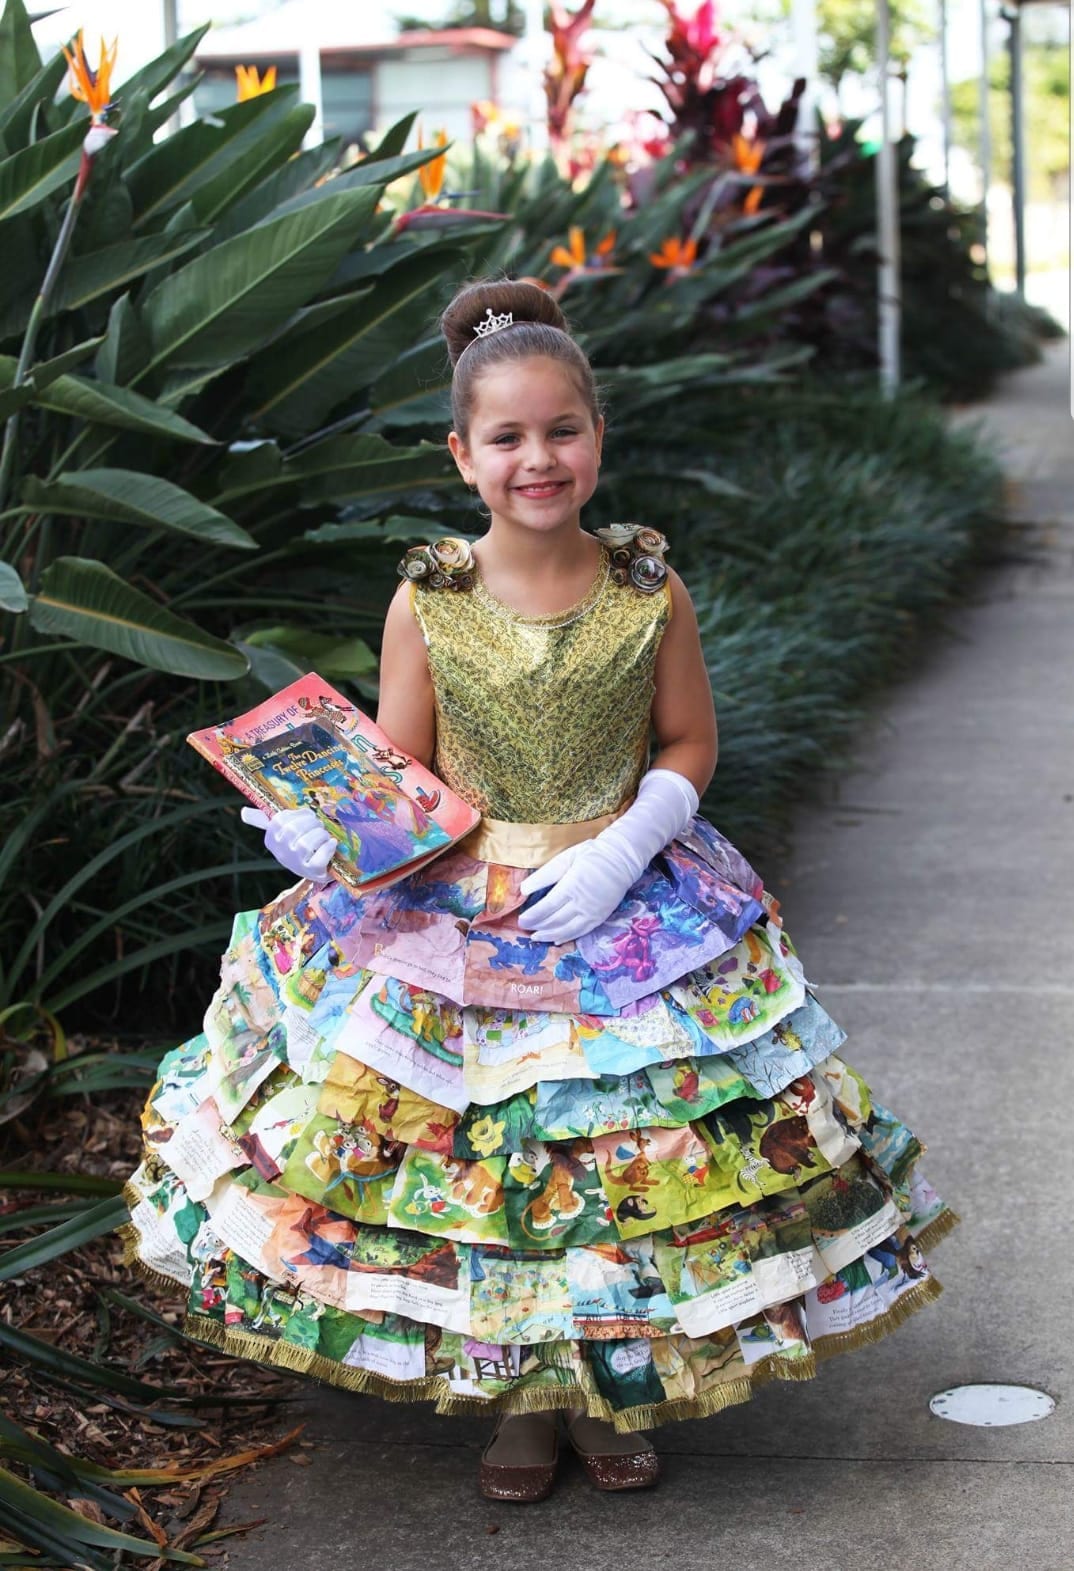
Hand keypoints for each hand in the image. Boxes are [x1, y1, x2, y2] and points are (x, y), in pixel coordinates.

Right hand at [241, 805, 335, 882]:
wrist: (317, 869)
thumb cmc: (300, 844)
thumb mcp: (284, 830)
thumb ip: (265, 820)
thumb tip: (243, 812)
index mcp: (272, 840)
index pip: (279, 820)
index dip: (297, 815)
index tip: (306, 816)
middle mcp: (281, 853)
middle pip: (293, 830)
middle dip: (311, 822)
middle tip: (318, 825)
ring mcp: (296, 864)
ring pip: (307, 843)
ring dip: (320, 834)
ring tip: (324, 835)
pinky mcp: (313, 871)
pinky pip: (320, 856)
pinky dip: (328, 847)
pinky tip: (331, 844)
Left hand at [517, 839, 637, 944]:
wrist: (622, 859)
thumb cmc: (591, 855)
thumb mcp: (566, 858)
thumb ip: (545, 875)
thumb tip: (524, 889)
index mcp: (571, 886)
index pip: (547, 907)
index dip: (532, 916)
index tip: (521, 920)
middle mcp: (582, 903)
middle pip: (555, 920)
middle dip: (537, 926)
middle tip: (524, 928)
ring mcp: (592, 913)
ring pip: (567, 930)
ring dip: (549, 935)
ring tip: (536, 937)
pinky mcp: (600, 917)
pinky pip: (582, 932)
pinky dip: (567, 937)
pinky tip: (556, 939)